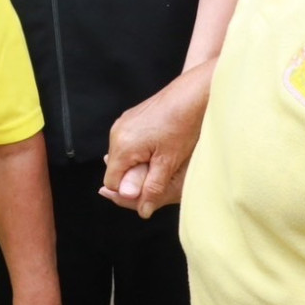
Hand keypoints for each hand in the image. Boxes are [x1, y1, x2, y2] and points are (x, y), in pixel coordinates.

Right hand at [99, 64, 211, 218]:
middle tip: (162, 171)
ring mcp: (123, 123)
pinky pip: (129, 143)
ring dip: (140, 164)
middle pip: (117, 169)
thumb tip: (141, 210)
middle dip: (136, 177)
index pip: (113, 183)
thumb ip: (152, 188)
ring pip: (124, 157)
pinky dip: (142, 151)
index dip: (131, 191)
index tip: (151, 188)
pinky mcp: (131, 118)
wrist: (192, 93)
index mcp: (122, 145)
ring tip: (164, 157)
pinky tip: (162, 146)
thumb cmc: (183, 125)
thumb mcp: (169, 163)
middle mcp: (117, 132)